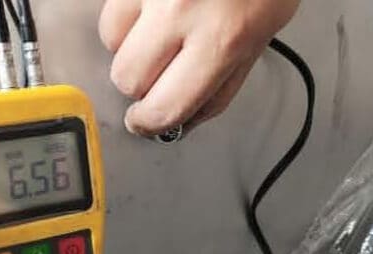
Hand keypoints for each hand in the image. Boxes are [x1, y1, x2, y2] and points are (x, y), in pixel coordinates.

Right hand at [99, 0, 299, 134]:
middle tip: (158, 69)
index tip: (143, 122)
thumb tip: (184, 119)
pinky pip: (110, 8)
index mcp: (223, 39)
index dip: (149, 123)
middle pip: (127, 78)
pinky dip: (125, 14)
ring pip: (111, 41)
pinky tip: (150, 6)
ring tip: (157, 28)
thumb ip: (224, 84)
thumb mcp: (262, 35)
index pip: (165, 107)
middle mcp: (182, 12)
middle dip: (139, 81)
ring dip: (129, 44)